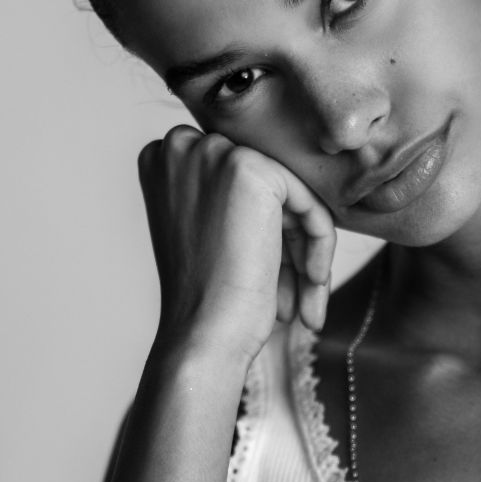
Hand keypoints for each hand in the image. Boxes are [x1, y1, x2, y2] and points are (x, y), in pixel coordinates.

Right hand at [138, 127, 336, 362]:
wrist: (201, 335)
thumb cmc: (202, 300)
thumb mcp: (204, 233)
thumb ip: (227, 197)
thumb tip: (285, 189)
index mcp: (161, 159)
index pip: (237, 186)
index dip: (262, 233)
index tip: (273, 278)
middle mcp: (180, 146)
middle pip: (265, 191)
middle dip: (288, 246)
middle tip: (296, 299)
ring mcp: (214, 153)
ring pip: (290, 199)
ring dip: (304, 256)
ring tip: (306, 307)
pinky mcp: (250, 168)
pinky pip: (309, 203)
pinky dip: (319, 247)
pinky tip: (313, 286)